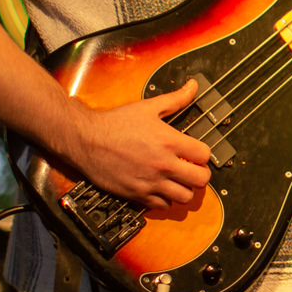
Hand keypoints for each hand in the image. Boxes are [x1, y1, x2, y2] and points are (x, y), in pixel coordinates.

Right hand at [70, 79, 212, 210]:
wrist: (86, 140)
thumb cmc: (115, 123)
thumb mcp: (148, 107)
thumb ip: (176, 99)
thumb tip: (193, 86)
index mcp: (169, 141)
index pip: (204, 155)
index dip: (203, 153)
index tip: (197, 153)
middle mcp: (163, 164)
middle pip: (200, 179)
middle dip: (200, 174)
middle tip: (193, 169)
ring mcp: (151, 182)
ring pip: (184, 197)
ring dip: (185, 189)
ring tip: (179, 180)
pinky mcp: (137, 195)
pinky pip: (163, 206)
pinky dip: (166, 199)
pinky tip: (161, 188)